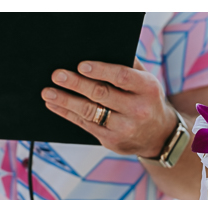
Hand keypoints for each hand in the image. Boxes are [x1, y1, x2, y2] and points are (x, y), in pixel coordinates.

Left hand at [41, 58, 176, 158]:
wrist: (159, 136)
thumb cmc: (147, 100)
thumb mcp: (146, 81)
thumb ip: (128, 66)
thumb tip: (102, 49)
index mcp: (147, 89)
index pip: (121, 77)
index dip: (99, 70)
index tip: (81, 65)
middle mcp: (137, 110)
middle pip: (101, 94)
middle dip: (76, 84)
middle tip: (57, 75)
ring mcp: (124, 128)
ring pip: (90, 112)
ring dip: (66, 101)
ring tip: (48, 92)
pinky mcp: (111, 141)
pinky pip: (85, 126)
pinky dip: (68, 114)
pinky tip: (55, 105)